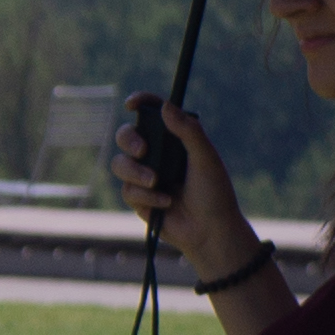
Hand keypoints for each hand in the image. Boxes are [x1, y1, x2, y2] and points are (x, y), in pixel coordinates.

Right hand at [111, 96, 257, 278]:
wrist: (210, 231)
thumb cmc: (214, 194)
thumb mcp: (206, 158)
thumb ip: (189, 131)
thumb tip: (165, 106)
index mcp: (174, 140)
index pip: (152, 114)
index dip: (139, 103)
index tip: (131, 104)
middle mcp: (156, 155)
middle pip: (125, 136)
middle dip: (128, 140)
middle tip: (142, 151)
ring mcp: (144, 177)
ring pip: (120, 164)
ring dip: (137, 173)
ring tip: (157, 183)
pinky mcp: (138, 199)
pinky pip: (127, 190)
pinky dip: (146, 197)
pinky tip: (166, 204)